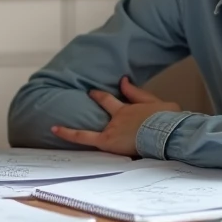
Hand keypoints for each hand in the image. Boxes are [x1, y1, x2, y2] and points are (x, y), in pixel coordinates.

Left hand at [51, 77, 179, 155]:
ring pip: (90, 127)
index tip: (102, 90)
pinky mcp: (108, 141)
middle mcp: (117, 118)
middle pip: (104, 106)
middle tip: (89, 96)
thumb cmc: (166, 120)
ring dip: (73, 126)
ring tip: (56, 124)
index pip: (114, 99)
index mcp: (128, 109)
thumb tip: (123, 80)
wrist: (166, 133)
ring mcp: (111, 130)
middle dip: (97, 99)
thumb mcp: (155, 102)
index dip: (104, 95)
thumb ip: (137, 92)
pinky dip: (69, 133)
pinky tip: (54, 128)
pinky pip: (84, 137)